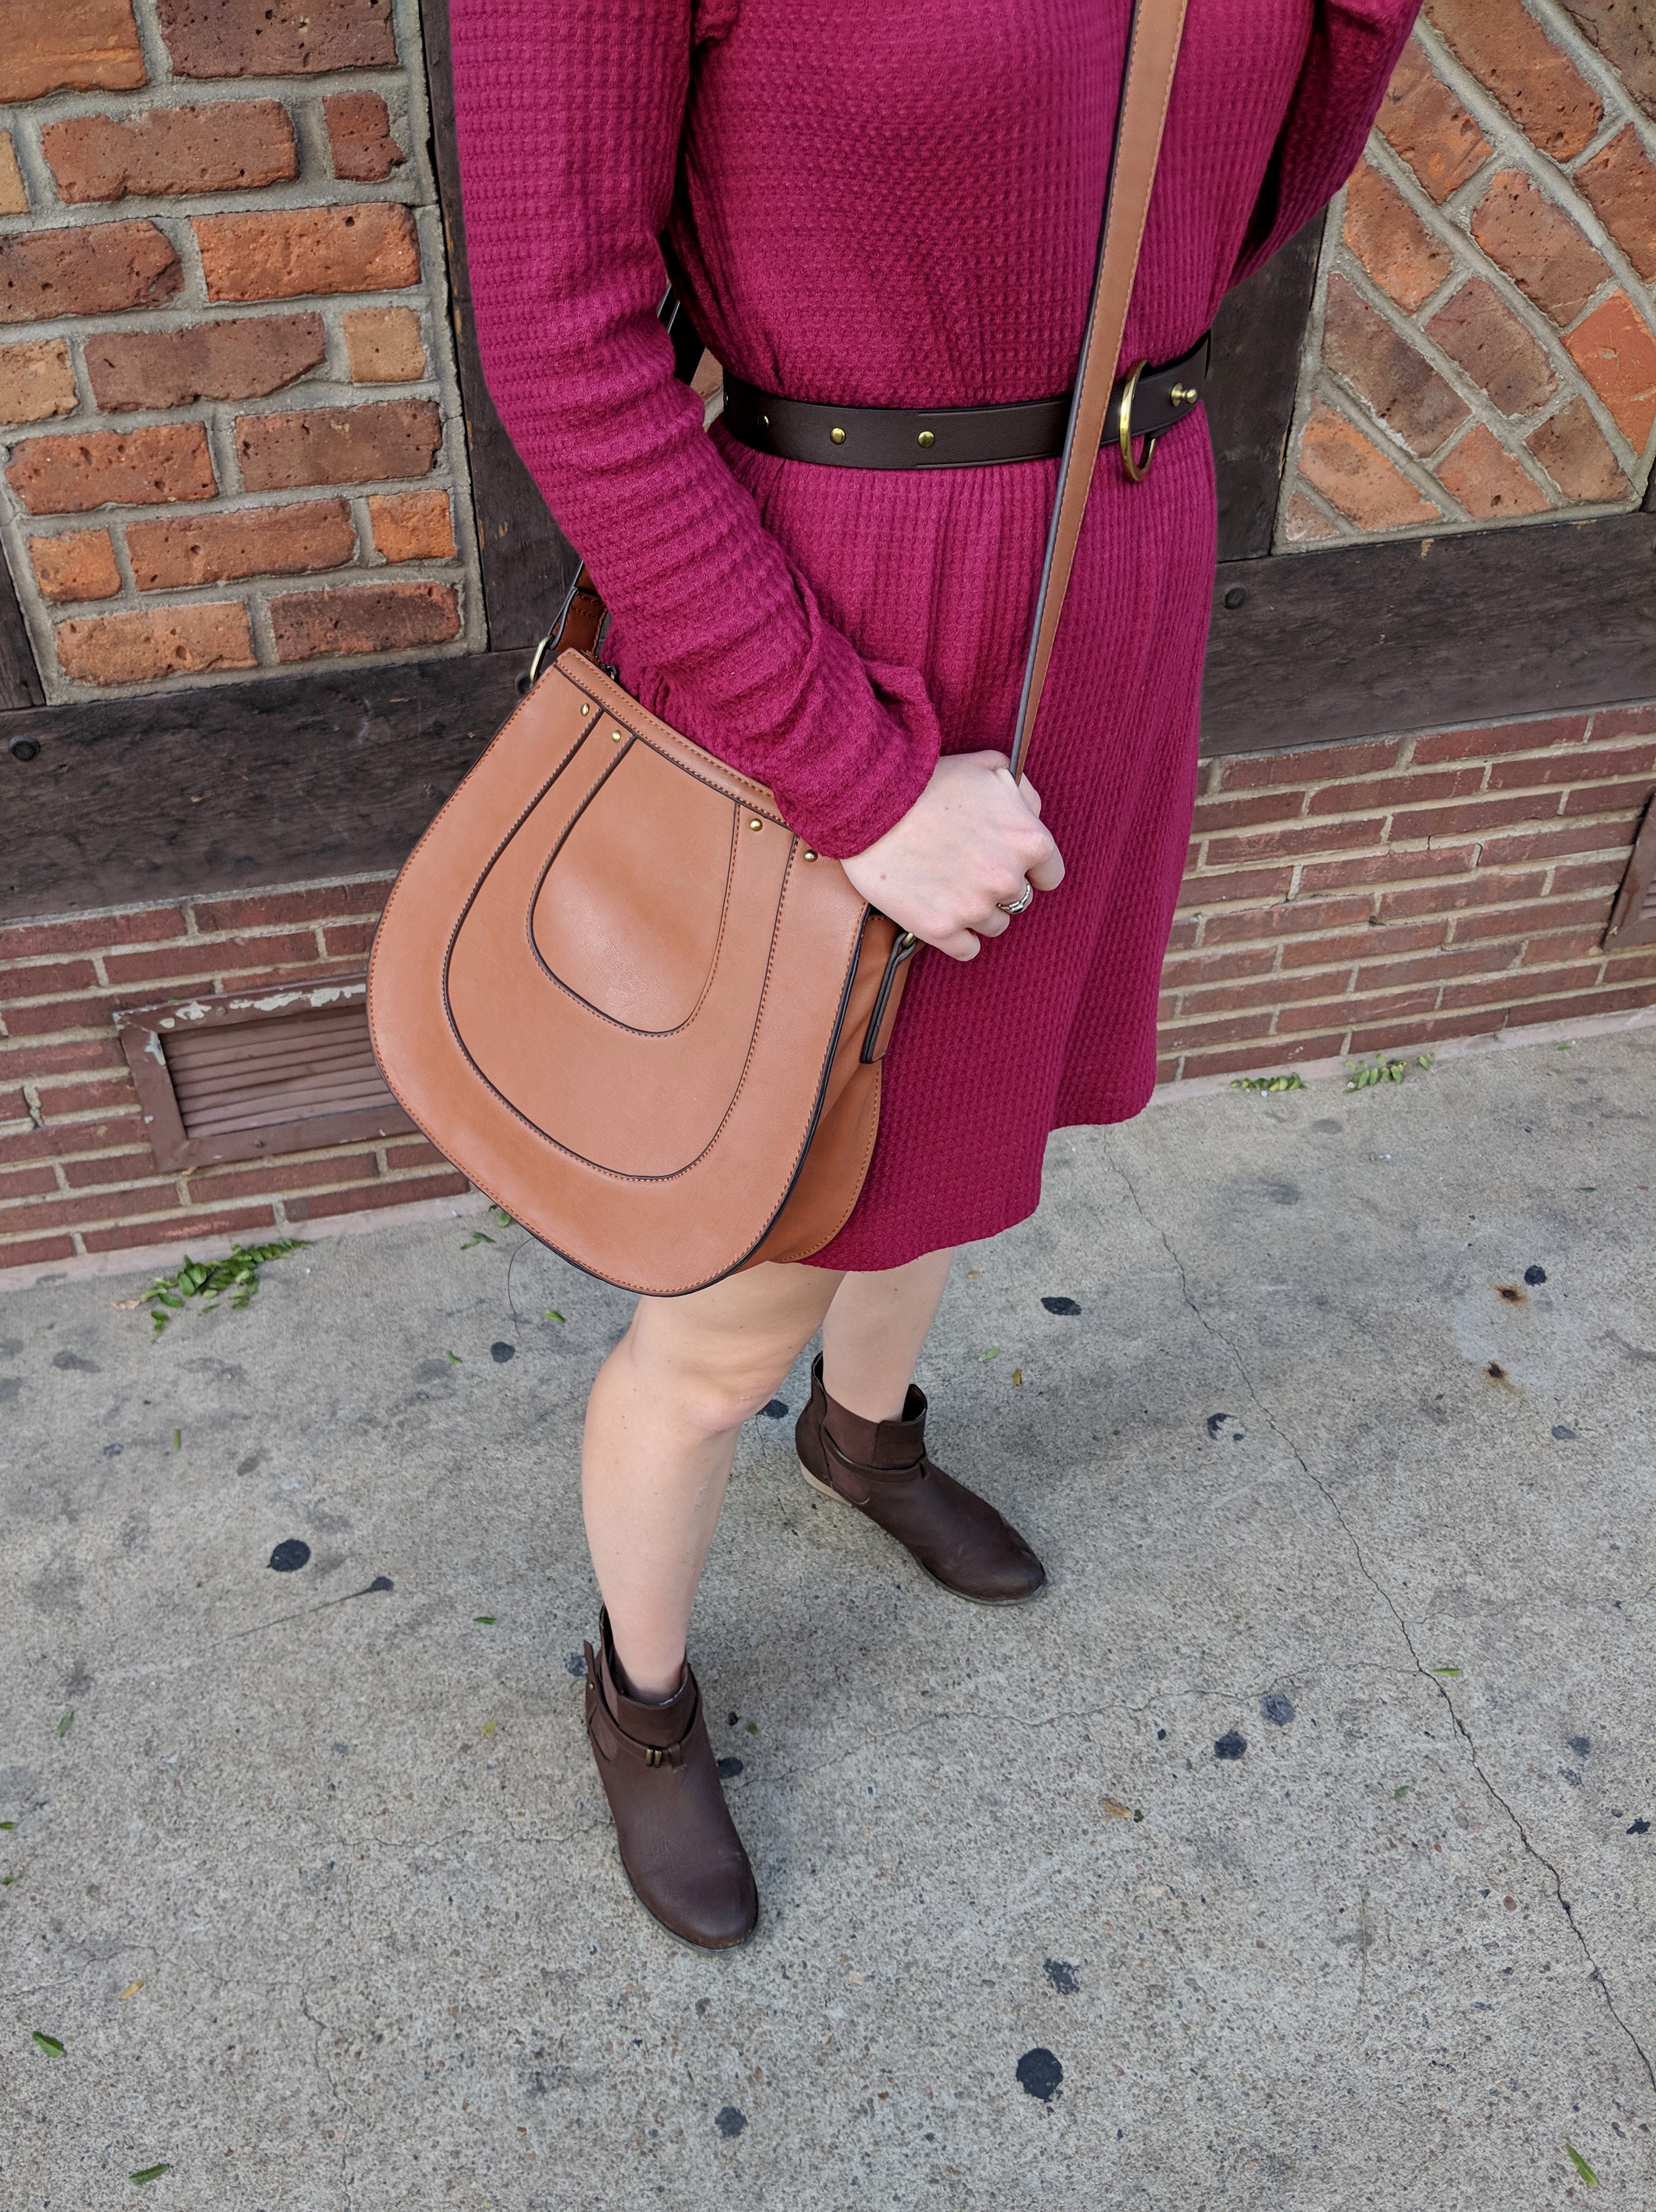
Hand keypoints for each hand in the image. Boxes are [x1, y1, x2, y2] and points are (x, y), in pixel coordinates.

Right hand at [840, 751, 1064, 960]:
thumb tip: (1030, 813)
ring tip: (948, 886)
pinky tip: (942, 914)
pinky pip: (967, 949)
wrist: (871, 802)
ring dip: (976, 910)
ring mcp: (974, 907)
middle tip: (966, 867)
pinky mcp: (940, 928)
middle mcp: (1007, 878)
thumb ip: (1022, 793)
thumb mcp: (989, 767)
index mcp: (1029, 840)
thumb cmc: (928, 780)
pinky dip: (957, 936)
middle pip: (1018, 900)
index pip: (1050, 876)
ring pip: (993, 925)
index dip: (1030, 870)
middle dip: (997, 885)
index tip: (1008, 864)